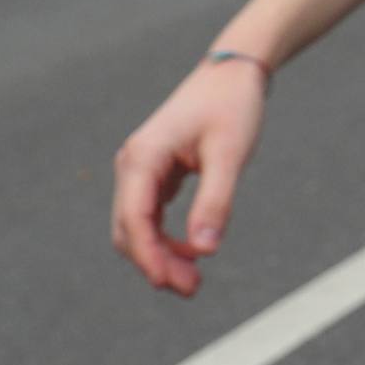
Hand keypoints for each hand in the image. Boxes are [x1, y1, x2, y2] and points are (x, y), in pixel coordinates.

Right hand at [111, 56, 267, 297]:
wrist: (234, 74)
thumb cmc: (232, 107)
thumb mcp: (230, 154)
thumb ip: (216, 201)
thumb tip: (203, 250)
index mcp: (143, 156)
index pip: (134, 218)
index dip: (149, 255)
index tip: (170, 283)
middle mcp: (133, 164)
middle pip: (130, 228)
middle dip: (155, 262)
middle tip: (192, 289)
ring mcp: (140, 169)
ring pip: (137, 226)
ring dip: (160, 254)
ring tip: (193, 280)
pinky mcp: (155, 173)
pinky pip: (150, 215)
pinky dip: (166, 238)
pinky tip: (192, 251)